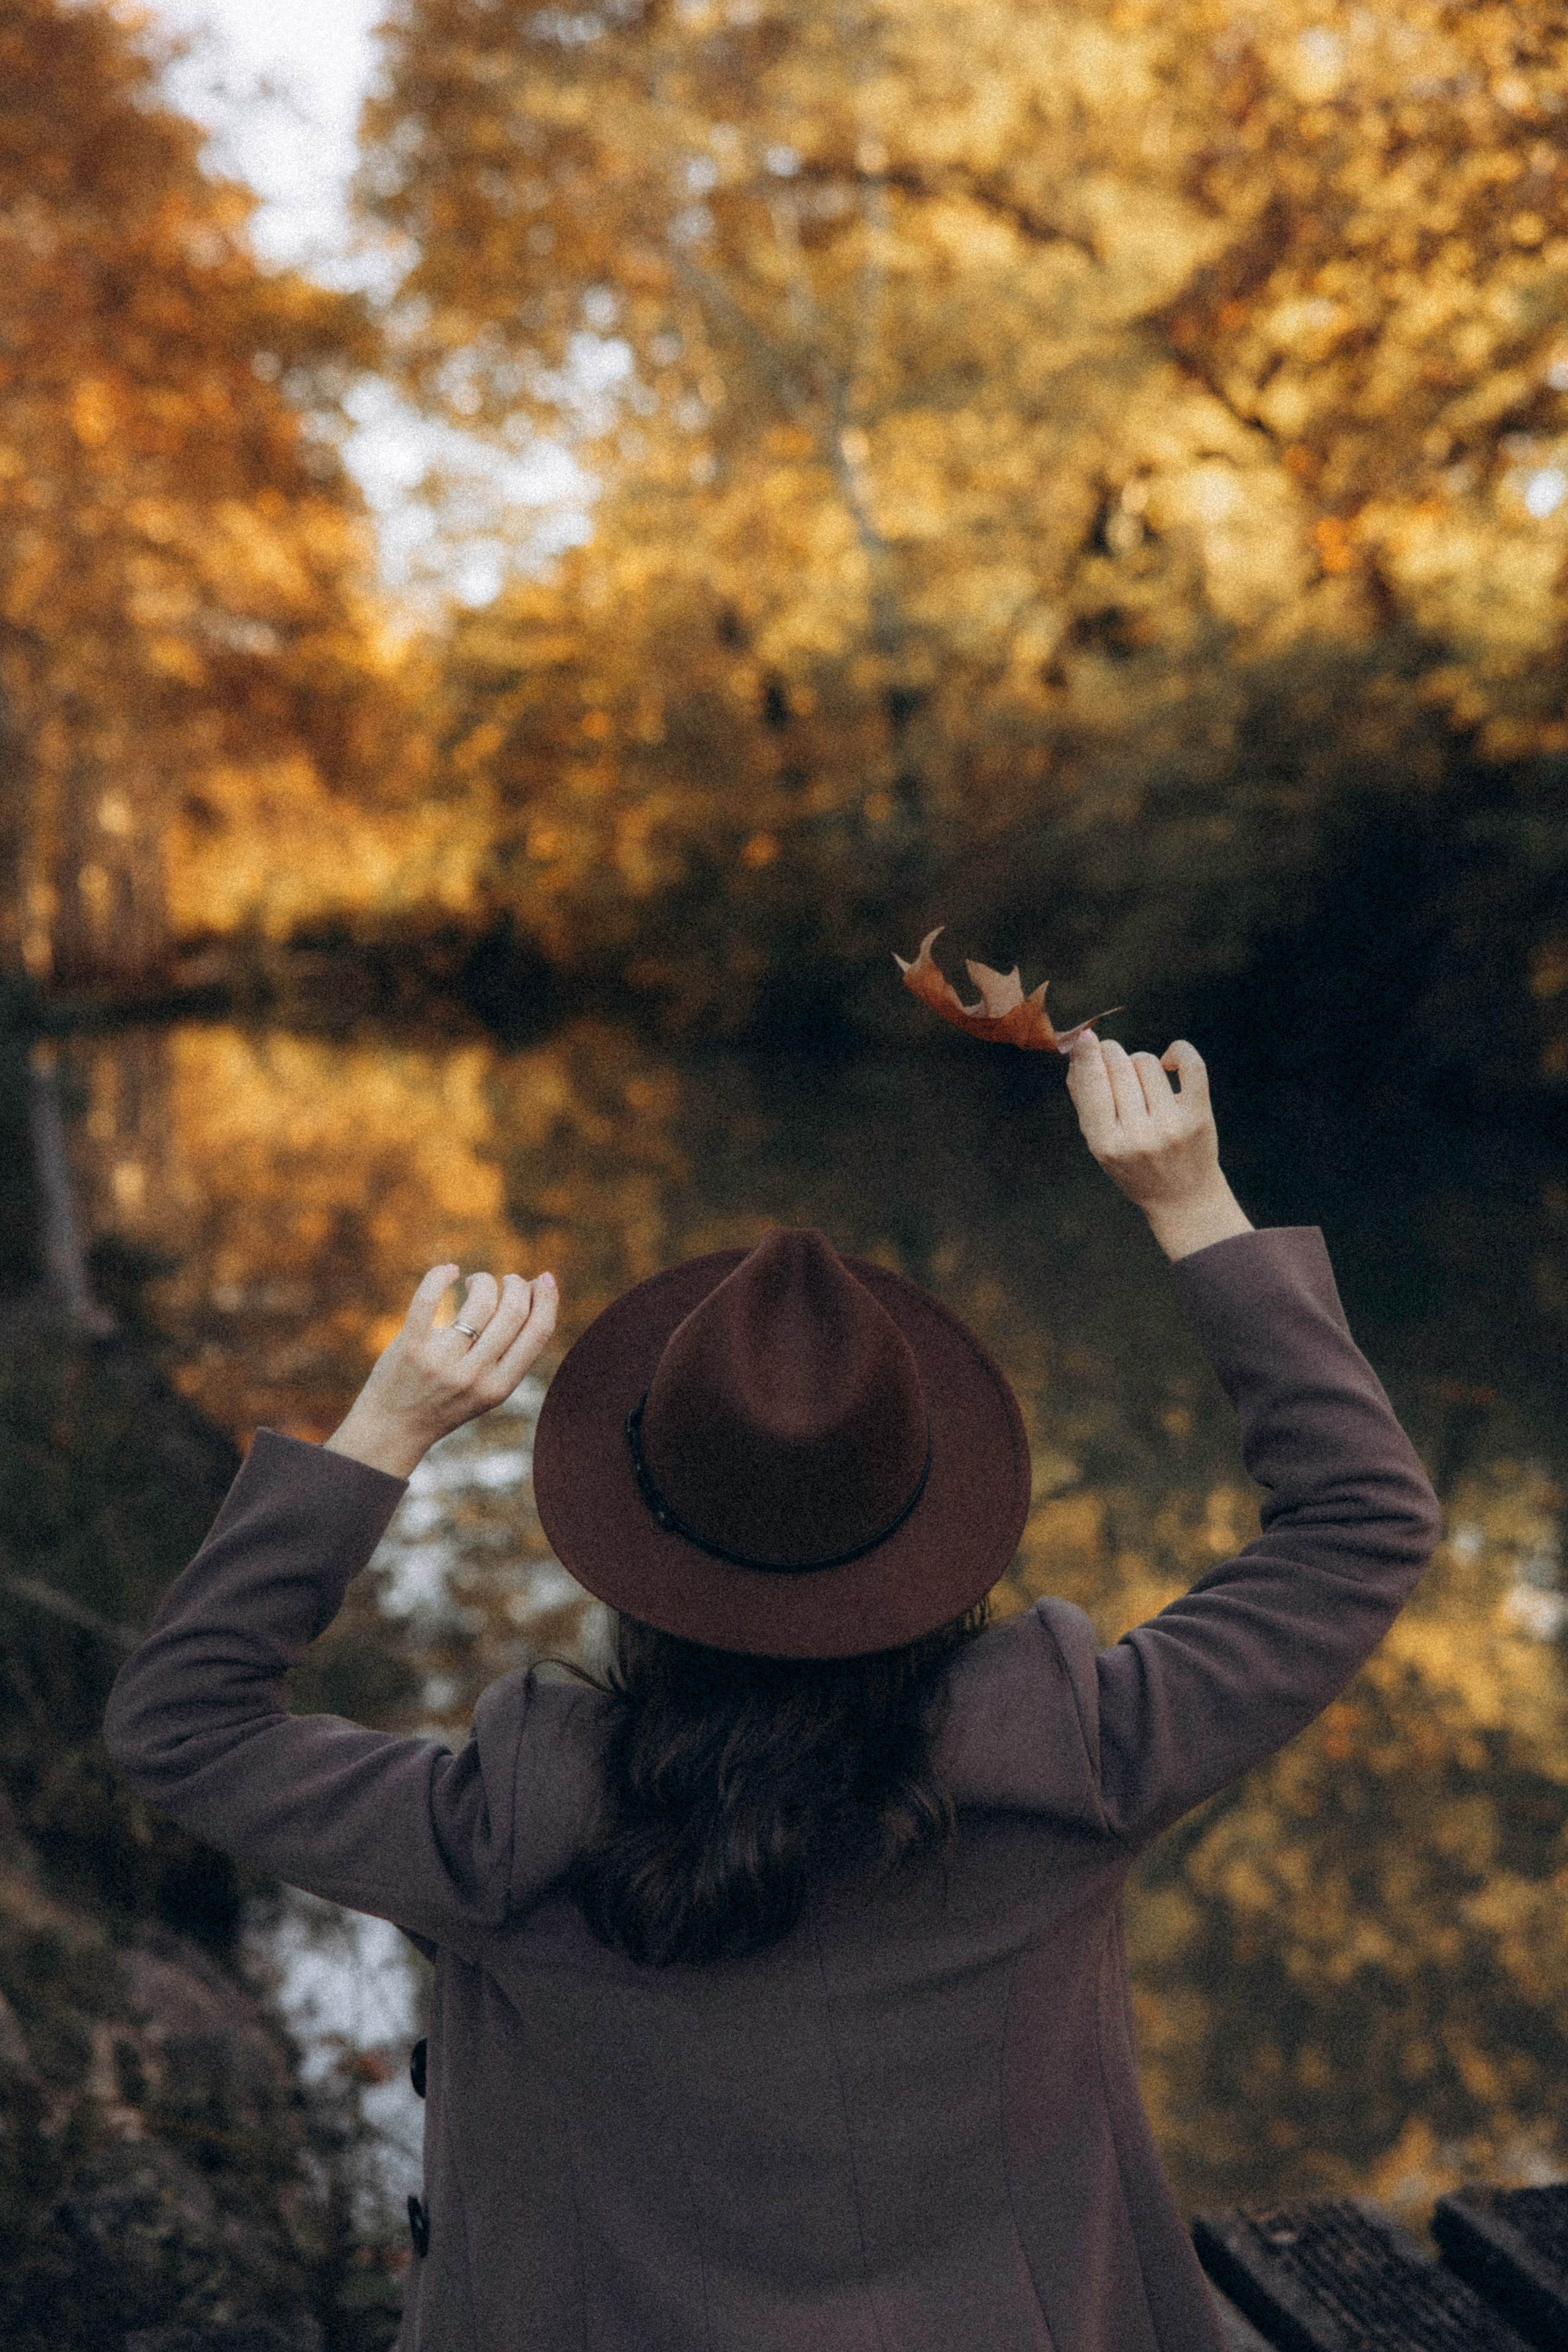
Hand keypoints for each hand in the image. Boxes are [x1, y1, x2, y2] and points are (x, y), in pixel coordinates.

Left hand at [324, 1265, 559, 1478]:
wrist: (393, 1429)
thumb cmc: (445, 1401)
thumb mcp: (487, 1390)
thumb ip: (509, 1357)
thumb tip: (533, 1302)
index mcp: (500, 1386)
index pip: (538, 1333)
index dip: (548, 1299)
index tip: (545, 1278)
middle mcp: (475, 1376)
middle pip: (513, 1312)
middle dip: (517, 1284)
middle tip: (507, 1280)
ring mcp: (442, 1362)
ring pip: (480, 1301)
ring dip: (483, 1280)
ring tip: (474, 1282)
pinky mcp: (411, 1347)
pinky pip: (429, 1298)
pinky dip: (441, 1275)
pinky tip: (449, 1271)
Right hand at [1065, 1032, 1253, 1261]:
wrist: (1184, 1198)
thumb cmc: (1135, 1167)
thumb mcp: (1100, 1145)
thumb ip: (1085, 1103)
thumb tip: (1076, 1056)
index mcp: (1107, 1144)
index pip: (1093, 1083)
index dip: (1087, 1053)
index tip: (1086, 1037)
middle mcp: (1139, 1136)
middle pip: (1119, 1065)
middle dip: (1112, 1053)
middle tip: (1113, 1057)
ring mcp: (1171, 1126)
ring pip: (1147, 1062)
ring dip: (1141, 1062)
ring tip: (1142, 1079)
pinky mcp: (1199, 1116)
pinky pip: (1190, 1064)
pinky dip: (1179, 1051)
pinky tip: (1170, 1061)